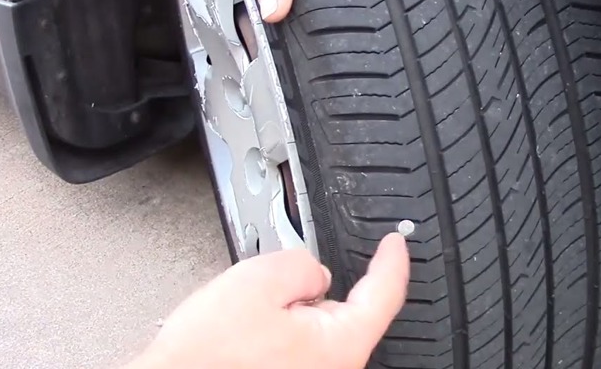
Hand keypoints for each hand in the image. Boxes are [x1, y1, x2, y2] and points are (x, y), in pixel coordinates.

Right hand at [127, 233, 409, 368]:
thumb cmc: (204, 357)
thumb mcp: (259, 281)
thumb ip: (303, 264)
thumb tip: (315, 274)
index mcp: (340, 345)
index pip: (385, 293)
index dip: (392, 260)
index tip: (395, 242)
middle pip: (344, 311)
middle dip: (313, 291)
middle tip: (270, 291)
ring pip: (315, 330)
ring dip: (288, 315)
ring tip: (243, 324)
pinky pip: (296, 349)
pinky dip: (277, 335)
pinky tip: (243, 338)